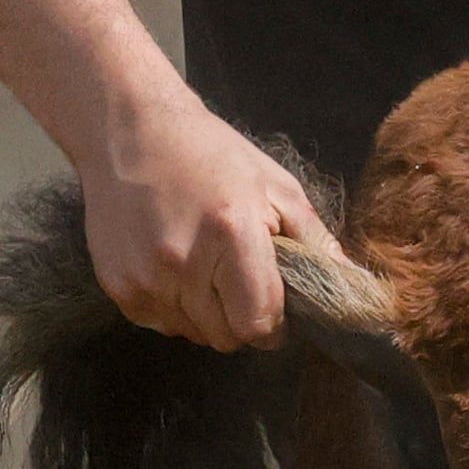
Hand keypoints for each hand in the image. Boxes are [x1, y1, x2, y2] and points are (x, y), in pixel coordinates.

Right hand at [85, 92, 325, 349]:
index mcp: (232, 234)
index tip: (275, 307)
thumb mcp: (274, 185)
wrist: (127, 130)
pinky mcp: (116, 286)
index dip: (275, 324)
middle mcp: (183, 263)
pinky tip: (171, 264)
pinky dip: (172, 307)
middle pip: (226, 337)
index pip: (259, 324)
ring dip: (205, 314)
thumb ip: (313, 240)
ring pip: (192, 334)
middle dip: (241, 319)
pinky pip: (158, 323)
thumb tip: (352, 284)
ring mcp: (144, 278)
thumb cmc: (210, 153)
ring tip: (201, 265)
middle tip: (237, 279)